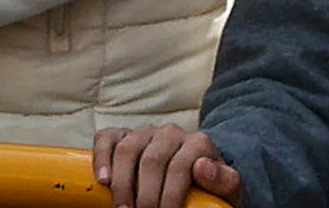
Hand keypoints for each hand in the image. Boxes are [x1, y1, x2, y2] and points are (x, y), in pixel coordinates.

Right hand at [93, 124, 243, 207]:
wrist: (194, 177)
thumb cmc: (208, 187)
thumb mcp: (227, 188)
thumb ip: (226, 180)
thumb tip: (202, 167)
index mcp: (198, 143)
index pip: (180, 167)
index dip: (170, 196)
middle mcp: (171, 133)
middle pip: (152, 160)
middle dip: (145, 196)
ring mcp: (146, 132)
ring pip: (128, 148)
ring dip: (122, 183)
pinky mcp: (123, 135)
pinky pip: (108, 138)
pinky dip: (101, 157)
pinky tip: (103, 181)